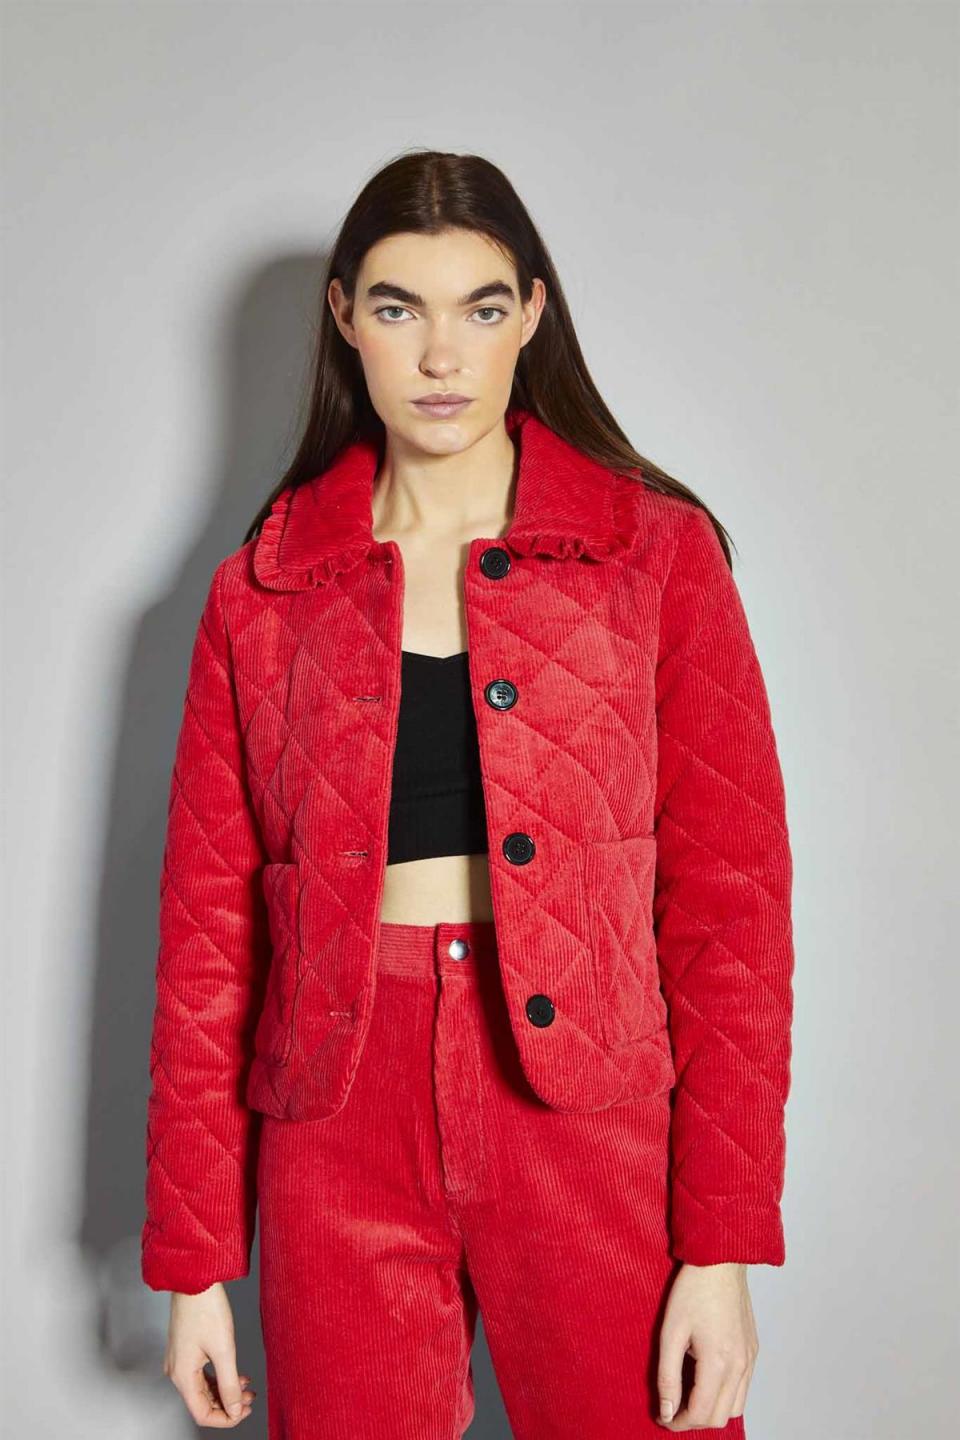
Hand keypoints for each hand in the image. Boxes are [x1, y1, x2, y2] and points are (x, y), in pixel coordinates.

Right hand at [164, 1282, 256, 1426]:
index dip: (225, 1419)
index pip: (202, 1414)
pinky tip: (235, 1375)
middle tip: (250, 1398)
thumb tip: (235, 1409)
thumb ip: (230, 1383)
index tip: (244, 1412)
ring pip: (203, 1389)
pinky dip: (219, 1379)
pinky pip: (201, 1375)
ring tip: (247, 1387)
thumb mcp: (224, 1349)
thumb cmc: (206, 1308)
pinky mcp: (185, 1350)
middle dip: (228, 1404)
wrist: (195, 1279)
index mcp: (182, 1376)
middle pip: (202, 1402)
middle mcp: (177, 1372)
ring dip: (225, 1391)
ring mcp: (179, 1361)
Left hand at [655, 1262, 757, 1429]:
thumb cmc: (693, 1290)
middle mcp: (740, 1366)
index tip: (662, 1417)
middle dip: (694, 1421)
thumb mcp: (670, 1332)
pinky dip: (725, 1397)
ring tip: (688, 1399)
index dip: (678, 1422)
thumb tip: (667, 1411)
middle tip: (671, 1411)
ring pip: (735, 1408)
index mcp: (719, 1362)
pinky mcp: (753, 1351)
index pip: (700, 1413)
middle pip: (719, 1418)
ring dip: (712, 1412)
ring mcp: (750, 1359)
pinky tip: (707, 1382)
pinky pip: (743, 1389)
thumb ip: (667, 1376)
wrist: (720, 1262)